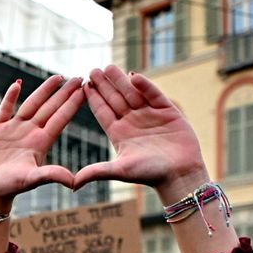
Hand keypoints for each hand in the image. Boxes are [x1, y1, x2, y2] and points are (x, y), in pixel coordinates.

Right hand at [0, 75, 81, 208]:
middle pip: (51, 108)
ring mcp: (14, 130)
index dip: (72, 104)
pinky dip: (11, 96)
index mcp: (41, 143)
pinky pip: (5, 109)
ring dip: (44, 90)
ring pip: (32, 104)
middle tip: (80, 77)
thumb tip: (74, 181)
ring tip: (58, 77)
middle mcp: (30, 133)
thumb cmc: (10, 187)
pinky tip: (18, 83)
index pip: (60, 118)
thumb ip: (51, 175)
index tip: (85, 89)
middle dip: (64, 93)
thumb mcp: (32, 180)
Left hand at [74, 67, 206, 200]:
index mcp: (119, 133)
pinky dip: (145, 86)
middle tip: (93, 70)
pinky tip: (133, 76)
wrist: (180, 175)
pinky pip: (154, 95)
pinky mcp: (168, 111)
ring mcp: (150, 115)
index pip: (103, 112)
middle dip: (104, 85)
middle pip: (115, 99)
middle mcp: (132, 121)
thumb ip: (97, 172)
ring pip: (132, 93)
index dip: (94, 98)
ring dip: (121, 81)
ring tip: (109, 67)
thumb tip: (72, 185)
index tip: (83, 84)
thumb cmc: (149, 174)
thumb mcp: (120, 170)